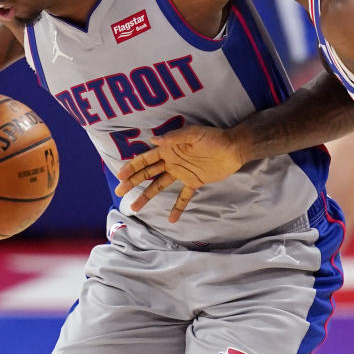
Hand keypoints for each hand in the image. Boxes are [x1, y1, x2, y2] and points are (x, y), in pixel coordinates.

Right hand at [115, 125, 244, 222]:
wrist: (234, 148)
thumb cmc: (213, 138)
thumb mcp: (193, 134)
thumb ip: (174, 137)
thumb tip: (152, 139)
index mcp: (169, 149)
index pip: (146, 159)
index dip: (132, 166)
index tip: (119, 175)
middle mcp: (172, 161)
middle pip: (148, 173)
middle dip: (133, 182)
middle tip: (119, 192)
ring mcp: (182, 173)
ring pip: (160, 186)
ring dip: (147, 196)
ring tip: (135, 208)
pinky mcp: (194, 182)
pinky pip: (183, 197)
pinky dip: (177, 207)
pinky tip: (171, 219)